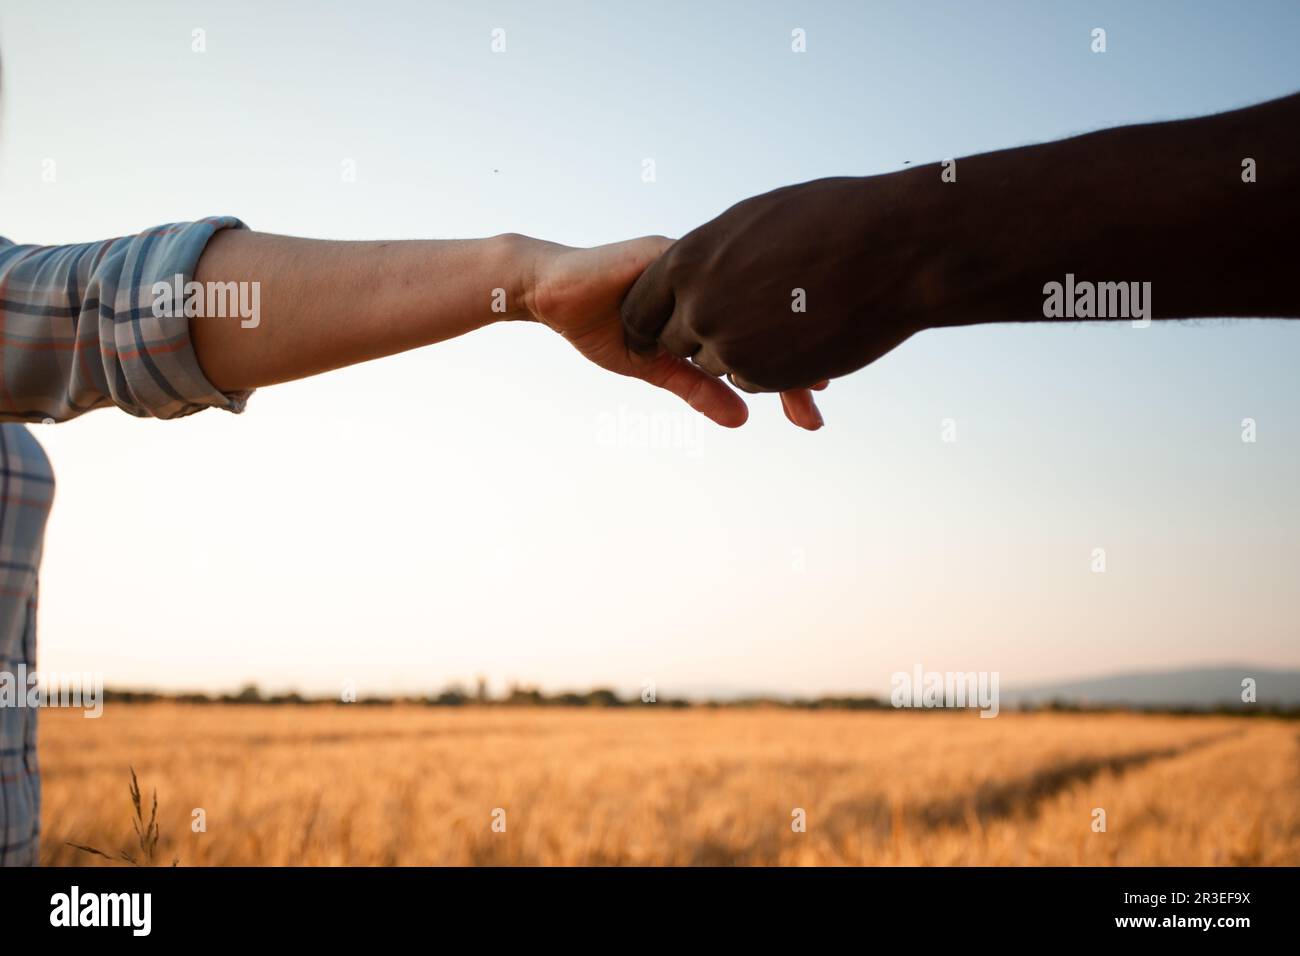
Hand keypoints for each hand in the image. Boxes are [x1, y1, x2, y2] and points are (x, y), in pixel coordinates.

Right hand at [526, 236, 827, 428]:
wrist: (549, 292)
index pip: (763, 329)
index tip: (818, 397)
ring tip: (807, 379)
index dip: (791, 362)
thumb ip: (697, 387)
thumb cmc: (600, 323)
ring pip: (748, 298)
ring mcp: (694, 261)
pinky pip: (709, 281)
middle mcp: (713, 273)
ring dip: (781, 338)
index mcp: (714, 294)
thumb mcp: (655, 365)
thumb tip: (742, 422)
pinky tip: (757, 348)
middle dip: (799, 360)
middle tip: (817, 405)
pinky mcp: (666, 256)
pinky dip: (736, 314)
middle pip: (769, 313)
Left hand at [619, 176, 933, 392]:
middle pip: (673, 341)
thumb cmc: (833, 220)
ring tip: (785, 315)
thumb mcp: (757, 222)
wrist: (895, 249)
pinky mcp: (765, 375)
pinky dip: (768, 369)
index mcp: (687, 261)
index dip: (654, 318)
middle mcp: (698, 306)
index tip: (669, 320)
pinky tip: (803, 337)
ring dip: (738, 351)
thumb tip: (696, 268)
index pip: (640, 308)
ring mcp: (730, 345)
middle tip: (739, 316)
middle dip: (697, 336)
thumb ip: (714, 252)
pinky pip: (749, 382)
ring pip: (713, 364)